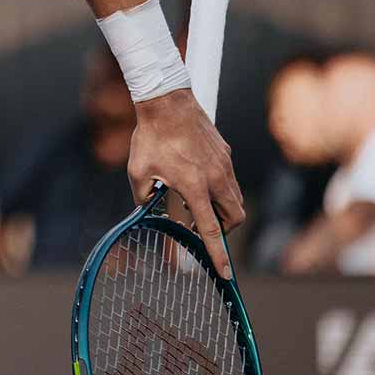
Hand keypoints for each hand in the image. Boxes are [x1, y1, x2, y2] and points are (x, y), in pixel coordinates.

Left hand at [127, 88, 244, 277]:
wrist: (167, 101)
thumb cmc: (150, 137)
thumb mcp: (138, 172)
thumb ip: (144, 197)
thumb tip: (148, 210)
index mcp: (194, 186)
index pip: (211, 229)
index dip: (218, 254)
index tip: (226, 273)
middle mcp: (215, 178)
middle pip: (234, 217)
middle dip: (224, 230)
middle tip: (204, 230)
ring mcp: (223, 165)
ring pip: (236, 199)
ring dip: (223, 210)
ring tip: (199, 206)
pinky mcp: (225, 153)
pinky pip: (230, 180)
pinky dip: (221, 190)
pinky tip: (199, 180)